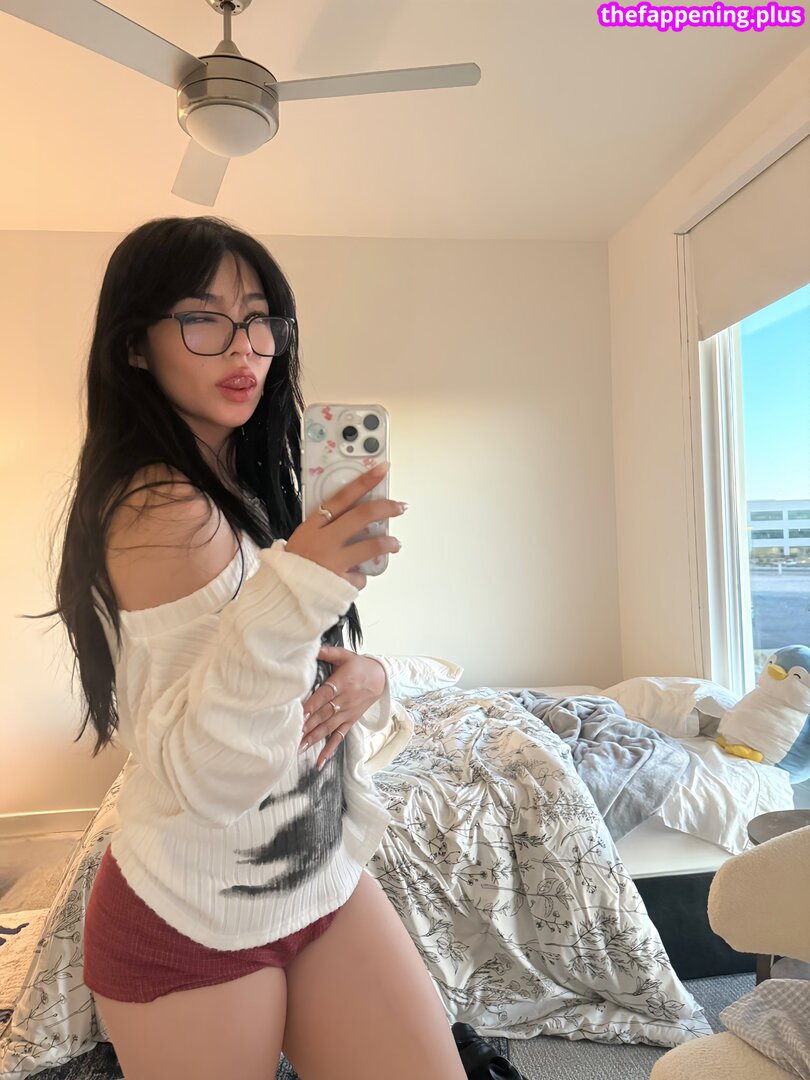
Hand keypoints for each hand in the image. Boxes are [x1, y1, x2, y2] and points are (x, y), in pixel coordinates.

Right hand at [286, 461, 406, 588]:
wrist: (282, 594)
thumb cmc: (293, 564)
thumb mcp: (303, 537)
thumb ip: (325, 527)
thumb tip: (355, 518)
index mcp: (314, 525)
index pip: (343, 496)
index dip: (365, 481)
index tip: (382, 469)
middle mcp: (325, 540)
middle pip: (363, 516)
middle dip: (386, 508)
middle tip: (399, 506)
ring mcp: (335, 561)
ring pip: (372, 546)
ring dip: (388, 543)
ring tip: (395, 544)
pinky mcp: (341, 582)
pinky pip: (360, 576)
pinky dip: (360, 576)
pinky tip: (354, 577)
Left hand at [300, 645, 386, 769]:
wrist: (381, 677)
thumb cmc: (360, 666)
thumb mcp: (345, 655)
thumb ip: (328, 653)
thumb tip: (312, 647)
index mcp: (341, 683)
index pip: (324, 696)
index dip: (312, 705)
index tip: (301, 714)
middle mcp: (344, 700)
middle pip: (324, 714)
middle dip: (309, 726)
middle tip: (294, 736)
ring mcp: (348, 712)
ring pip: (329, 727)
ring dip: (314, 738)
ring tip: (300, 748)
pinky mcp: (351, 720)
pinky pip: (340, 736)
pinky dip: (330, 749)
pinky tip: (320, 760)